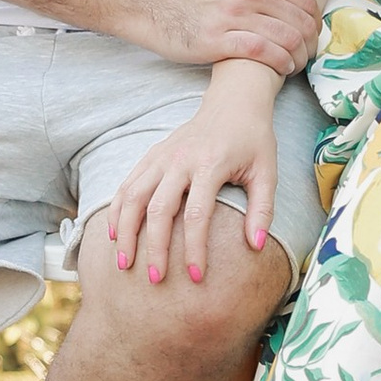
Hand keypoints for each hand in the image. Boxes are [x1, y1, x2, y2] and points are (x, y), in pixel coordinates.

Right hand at [108, 70, 284, 284]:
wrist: (234, 101)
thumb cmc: (253, 140)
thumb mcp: (267, 172)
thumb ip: (262, 209)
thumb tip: (256, 246)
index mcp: (210, 164)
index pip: (197, 215)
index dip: (194, 248)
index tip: (195, 277)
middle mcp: (181, 159)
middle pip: (159, 209)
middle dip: (154, 247)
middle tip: (154, 279)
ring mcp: (162, 156)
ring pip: (133, 196)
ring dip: (125, 231)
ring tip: (124, 263)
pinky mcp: (151, 155)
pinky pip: (127, 184)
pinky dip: (116, 209)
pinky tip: (113, 234)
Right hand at [143, 0, 318, 74]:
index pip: (305, 0)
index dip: (314, 20)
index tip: (310, 33)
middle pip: (300, 23)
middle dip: (310, 42)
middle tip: (306, 52)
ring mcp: (233, 17)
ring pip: (287, 40)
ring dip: (298, 57)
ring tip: (294, 63)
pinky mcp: (218, 41)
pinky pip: (263, 53)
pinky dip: (279, 63)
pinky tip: (280, 67)